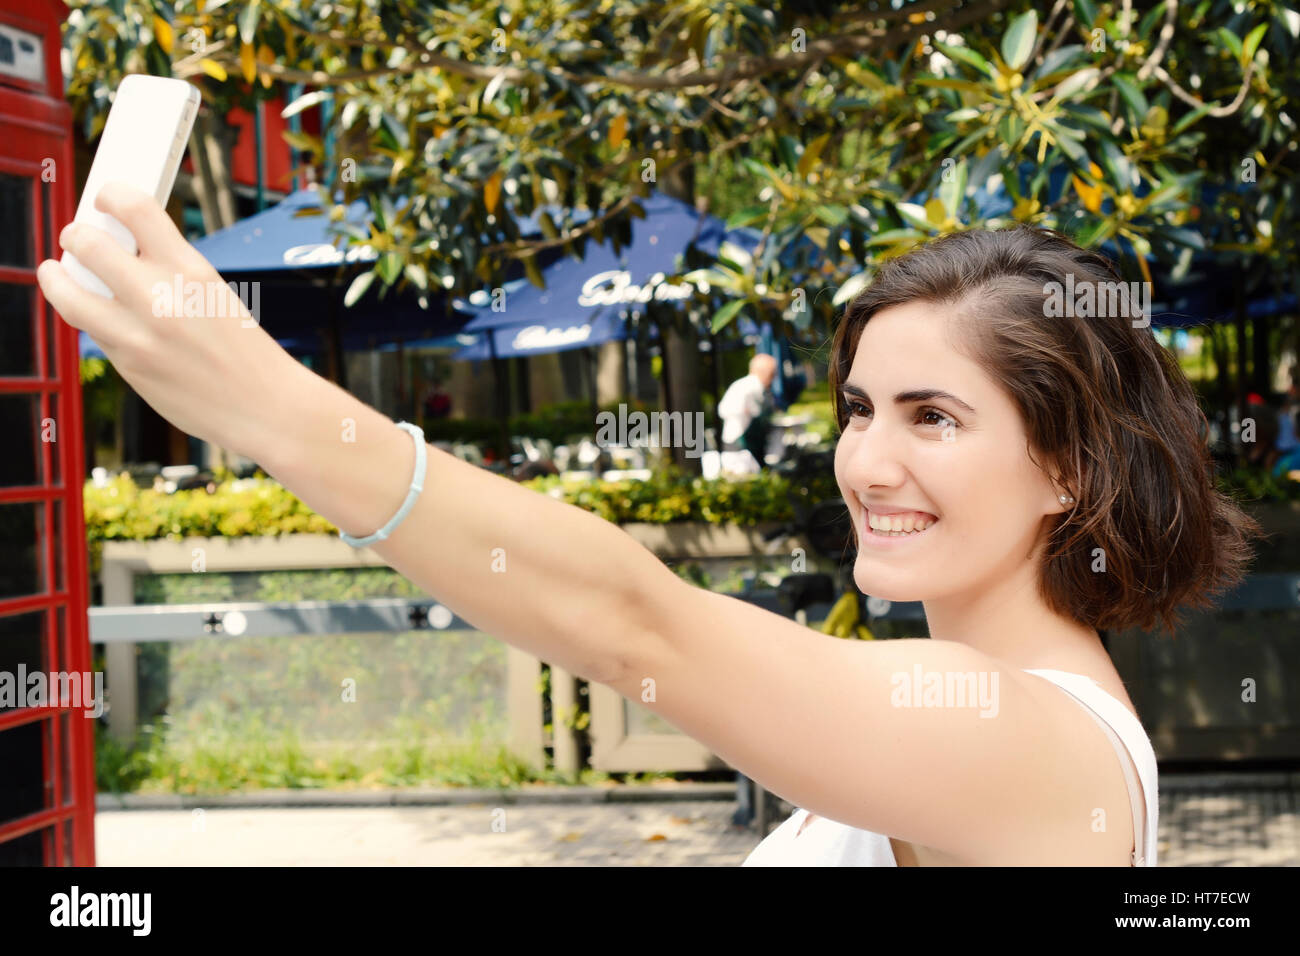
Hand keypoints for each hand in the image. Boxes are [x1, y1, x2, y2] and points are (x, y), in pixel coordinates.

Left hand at [37, 182, 299, 460]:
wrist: (266, 408)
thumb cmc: (246, 351)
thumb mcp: (215, 294)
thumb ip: (169, 272)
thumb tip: (121, 250)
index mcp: (190, 270)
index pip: (133, 207)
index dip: (111, 195)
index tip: (105, 199)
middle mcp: (159, 298)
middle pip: (86, 243)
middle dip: (75, 235)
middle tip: (78, 239)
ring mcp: (137, 336)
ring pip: (67, 293)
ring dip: (57, 278)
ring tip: (57, 274)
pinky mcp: (127, 367)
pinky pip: (93, 332)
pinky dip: (92, 319)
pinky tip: (102, 318)